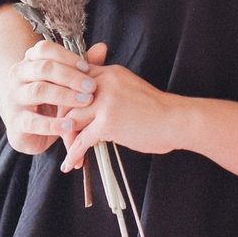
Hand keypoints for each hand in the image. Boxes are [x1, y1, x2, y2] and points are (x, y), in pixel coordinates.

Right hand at [0, 37, 102, 155]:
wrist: (27, 130)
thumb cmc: (50, 99)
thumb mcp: (66, 82)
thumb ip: (82, 66)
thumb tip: (102, 47)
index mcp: (29, 61)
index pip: (44, 49)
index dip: (67, 56)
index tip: (87, 67)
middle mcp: (18, 76)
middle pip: (43, 68)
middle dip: (70, 76)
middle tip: (92, 86)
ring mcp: (14, 99)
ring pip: (38, 91)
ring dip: (64, 95)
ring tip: (86, 101)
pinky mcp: (15, 123)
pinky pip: (33, 121)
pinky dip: (53, 123)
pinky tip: (70, 124)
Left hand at [60, 43, 184, 171]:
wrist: (175, 119)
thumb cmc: (155, 109)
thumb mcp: (129, 88)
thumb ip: (109, 90)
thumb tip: (90, 104)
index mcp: (109, 72)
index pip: (75, 79)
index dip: (66, 97)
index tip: (64, 114)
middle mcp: (104, 82)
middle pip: (68, 98)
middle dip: (62, 119)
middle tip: (64, 135)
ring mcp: (105, 101)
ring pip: (72, 119)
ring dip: (67, 138)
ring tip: (68, 151)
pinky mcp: (108, 121)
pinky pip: (82, 139)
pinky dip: (73, 154)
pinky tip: (70, 164)